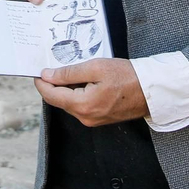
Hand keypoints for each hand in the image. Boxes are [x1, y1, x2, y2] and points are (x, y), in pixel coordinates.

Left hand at [34, 58, 148, 126]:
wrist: (151, 91)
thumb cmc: (128, 76)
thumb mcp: (96, 67)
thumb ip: (69, 73)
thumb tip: (47, 76)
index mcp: (82, 105)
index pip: (51, 95)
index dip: (41, 83)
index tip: (37, 72)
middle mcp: (85, 117)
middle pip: (59, 101)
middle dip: (53, 85)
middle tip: (52, 67)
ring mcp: (93, 120)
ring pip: (70, 103)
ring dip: (66, 89)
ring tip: (71, 72)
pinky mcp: (99, 119)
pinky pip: (81, 106)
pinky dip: (77, 94)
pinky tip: (83, 82)